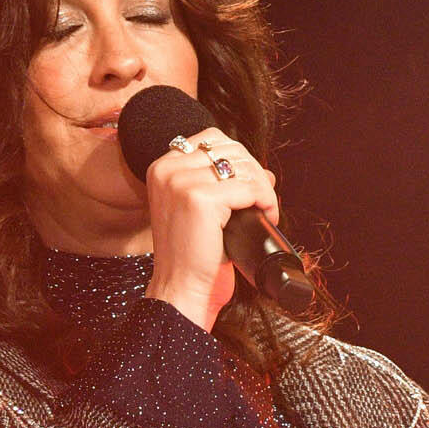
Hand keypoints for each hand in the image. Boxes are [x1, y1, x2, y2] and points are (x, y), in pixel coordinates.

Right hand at [142, 128, 279, 331]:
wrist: (181, 288)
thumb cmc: (192, 255)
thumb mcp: (202, 210)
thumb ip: (223, 183)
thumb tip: (264, 171)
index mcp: (162, 168)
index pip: (212, 138)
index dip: (240, 159)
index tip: (250, 187)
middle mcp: (167, 169)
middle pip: (231, 148)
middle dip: (256, 173)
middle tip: (263, 202)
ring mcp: (180, 181)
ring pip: (243, 166)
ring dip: (263, 188)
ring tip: (265, 211)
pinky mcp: (199, 198)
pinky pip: (249, 188)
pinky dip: (266, 201)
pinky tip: (265, 217)